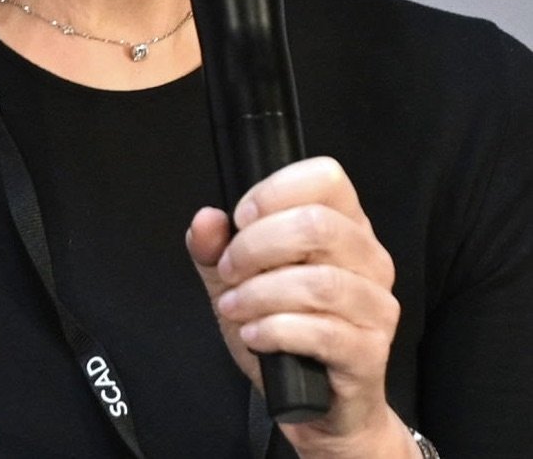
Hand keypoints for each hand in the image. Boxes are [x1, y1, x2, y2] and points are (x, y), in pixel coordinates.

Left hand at [187, 157, 413, 456]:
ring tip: (234, 306)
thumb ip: (216, 248)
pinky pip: (323, 332)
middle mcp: (371, 257)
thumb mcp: (239, 282)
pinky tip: (254, 335)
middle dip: (257, 245)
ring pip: (319, 282)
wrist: (318, 406)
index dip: (275, 190)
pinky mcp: (370, 351)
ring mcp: (376, 305)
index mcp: (346, 224)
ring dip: (261, 293)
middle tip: (230, 270)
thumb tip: (206, 219)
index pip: (326, 177)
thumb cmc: (284, 330)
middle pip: (319, 224)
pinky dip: (276, 330)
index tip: (240, 218)